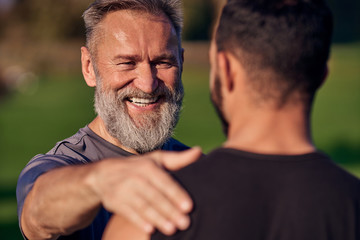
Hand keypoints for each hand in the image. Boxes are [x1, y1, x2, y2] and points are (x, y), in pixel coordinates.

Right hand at [87, 147, 201, 235]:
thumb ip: (178, 158)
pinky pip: (128, 213)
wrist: (103, 174)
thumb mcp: (156, 159)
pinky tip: (150, 230)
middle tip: (185, 223)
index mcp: (148, 167)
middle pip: (155, 196)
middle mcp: (135, 178)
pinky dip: (139, 222)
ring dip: (157, 219)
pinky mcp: (114, 202)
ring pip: (143, 206)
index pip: (165, 182)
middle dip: (170, 210)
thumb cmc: (138, 167)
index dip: (176, 194)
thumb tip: (198, 151)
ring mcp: (123, 190)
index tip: (189, 206)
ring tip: (171, 229)